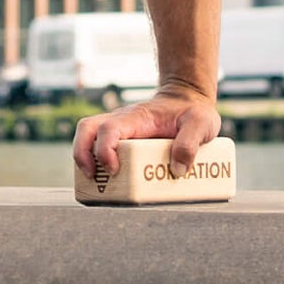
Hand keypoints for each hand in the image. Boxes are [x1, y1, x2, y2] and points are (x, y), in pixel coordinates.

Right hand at [72, 81, 221, 179]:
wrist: (188, 99)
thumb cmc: (192, 110)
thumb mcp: (201, 122)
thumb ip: (191, 142)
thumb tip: (176, 170)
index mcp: (138, 117)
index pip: (109, 128)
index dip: (105, 150)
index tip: (114, 170)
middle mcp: (123, 122)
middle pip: (87, 129)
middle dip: (82, 154)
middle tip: (91, 178)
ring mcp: (120, 131)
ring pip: (88, 136)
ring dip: (83, 159)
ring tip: (93, 184)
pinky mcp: (122, 141)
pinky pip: (98, 147)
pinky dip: (95, 164)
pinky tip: (106, 184)